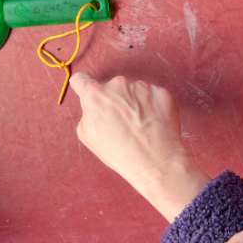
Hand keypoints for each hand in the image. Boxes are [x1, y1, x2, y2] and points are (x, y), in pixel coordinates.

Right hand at [69, 73, 209, 221]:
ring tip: (140, 126)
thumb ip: (87, 113)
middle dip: (114, 100)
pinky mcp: (161, 93)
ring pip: (134, 91)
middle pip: (111, 87)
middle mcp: (117, 85)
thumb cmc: (120, 153)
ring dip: (134, 103)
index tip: (87, 91)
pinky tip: (154, 124)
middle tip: (122, 121)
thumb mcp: (87, 137)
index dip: (83, 86)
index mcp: (95, 95)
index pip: (81, 80)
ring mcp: (141, 87)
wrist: (157, 163)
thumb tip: (93, 106)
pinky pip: (152, 95)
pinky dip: (153, 106)